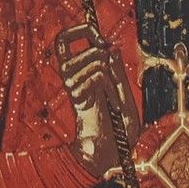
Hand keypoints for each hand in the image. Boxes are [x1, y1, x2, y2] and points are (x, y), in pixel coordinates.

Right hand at [57, 30, 130, 181]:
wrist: (115, 155)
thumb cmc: (120, 129)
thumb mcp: (124, 92)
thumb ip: (117, 70)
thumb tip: (110, 46)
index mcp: (83, 77)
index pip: (64, 44)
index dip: (77, 32)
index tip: (95, 35)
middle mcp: (74, 82)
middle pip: (73, 49)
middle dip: (99, 52)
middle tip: (110, 72)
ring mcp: (74, 91)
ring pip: (88, 61)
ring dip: (105, 70)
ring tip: (110, 90)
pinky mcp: (78, 100)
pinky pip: (91, 76)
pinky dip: (104, 81)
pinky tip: (105, 96)